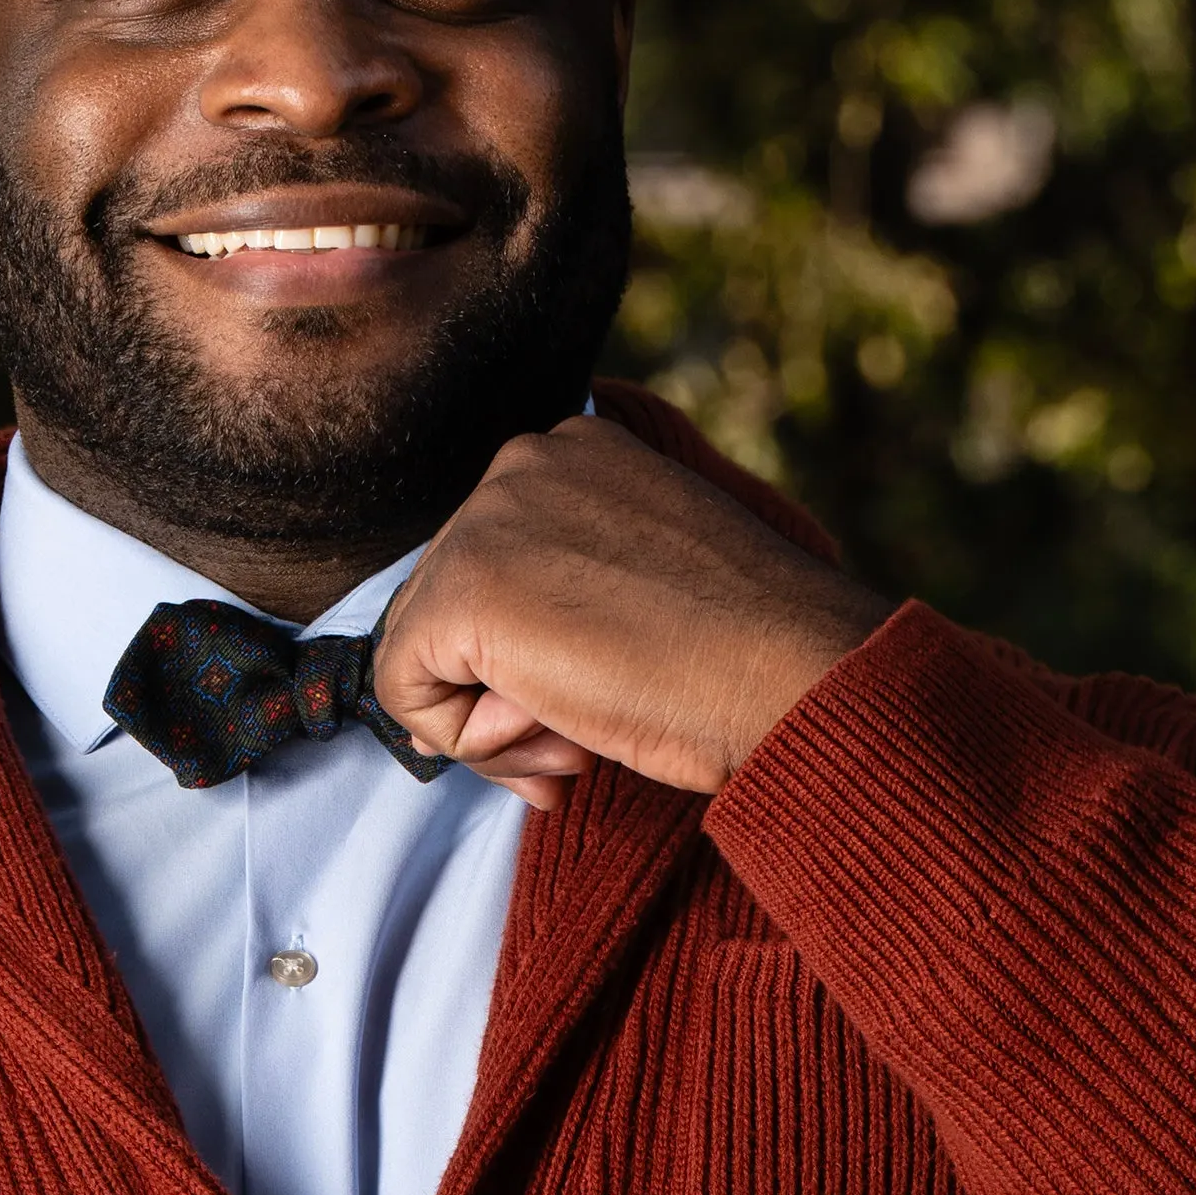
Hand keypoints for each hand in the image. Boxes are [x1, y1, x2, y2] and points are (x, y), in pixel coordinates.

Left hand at [373, 418, 889, 800]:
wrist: (791, 671)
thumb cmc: (746, 656)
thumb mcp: (649, 595)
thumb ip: (570, 602)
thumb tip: (468, 697)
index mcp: (578, 450)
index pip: (496, 566)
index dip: (526, 657)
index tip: (594, 699)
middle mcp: (523, 461)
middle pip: (449, 607)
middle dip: (504, 694)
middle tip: (581, 740)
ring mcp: (487, 519)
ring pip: (423, 650)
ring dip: (492, 726)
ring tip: (577, 739)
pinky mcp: (461, 589)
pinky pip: (403, 691)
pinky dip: (465, 744)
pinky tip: (555, 736)